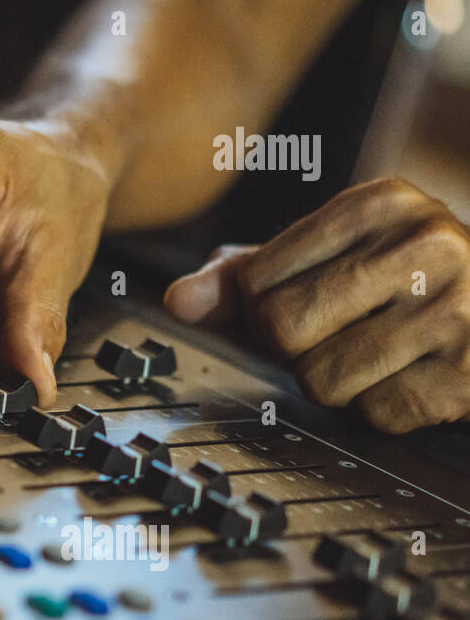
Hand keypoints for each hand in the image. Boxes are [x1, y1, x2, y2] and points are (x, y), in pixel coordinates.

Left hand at [165, 178, 469, 432]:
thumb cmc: (404, 278)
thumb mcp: (326, 256)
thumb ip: (242, 276)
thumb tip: (179, 301)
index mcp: (376, 205)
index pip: (256, 281)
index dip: (261, 309)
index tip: (301, 303)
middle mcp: (424, 246)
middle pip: (282, 329)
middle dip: (292, 347)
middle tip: (333, 335)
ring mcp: (455, 309)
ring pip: (322, 379)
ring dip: (333, 381)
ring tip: (372, 352)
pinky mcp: (469, 372)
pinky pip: (375, 414)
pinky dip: (379, 407)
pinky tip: (408, 373)